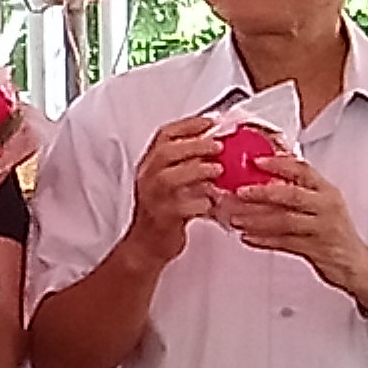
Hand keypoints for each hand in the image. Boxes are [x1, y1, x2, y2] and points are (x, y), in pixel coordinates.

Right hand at [124, 113, 225, 263]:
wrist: (147, 245)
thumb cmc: (164, 211)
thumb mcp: (172, 182)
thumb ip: (190, 165)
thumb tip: (220, 149)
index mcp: (150, 165)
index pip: (164, 135)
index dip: (188, 125)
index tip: (211, 122)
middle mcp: (148, 178)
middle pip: (166, 152)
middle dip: (195, 145)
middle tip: (219, 145)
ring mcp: (153, 198)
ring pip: (169, 177)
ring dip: (197, 170)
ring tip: (218, 170)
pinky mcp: (162, 217)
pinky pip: (181, 206)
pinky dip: (200, 202)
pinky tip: (213, 201)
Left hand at [215, 141, 367, 304]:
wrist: (353, 263)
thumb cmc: (331, 230)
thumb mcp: (319, 205)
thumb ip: (295, 190)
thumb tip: (261, 175)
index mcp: (326, 191)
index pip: (303, 170)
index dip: (279, 164)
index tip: (257, 161)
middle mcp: (326, 206)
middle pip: (292, 195)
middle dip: (262, 192)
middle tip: (239, 192)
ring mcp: (322, 228)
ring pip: (285, 221)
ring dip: (256, 219)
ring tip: (235, 218)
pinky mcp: (316, 249)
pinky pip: (285, 243)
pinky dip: (264, 240)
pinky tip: (247, 238)